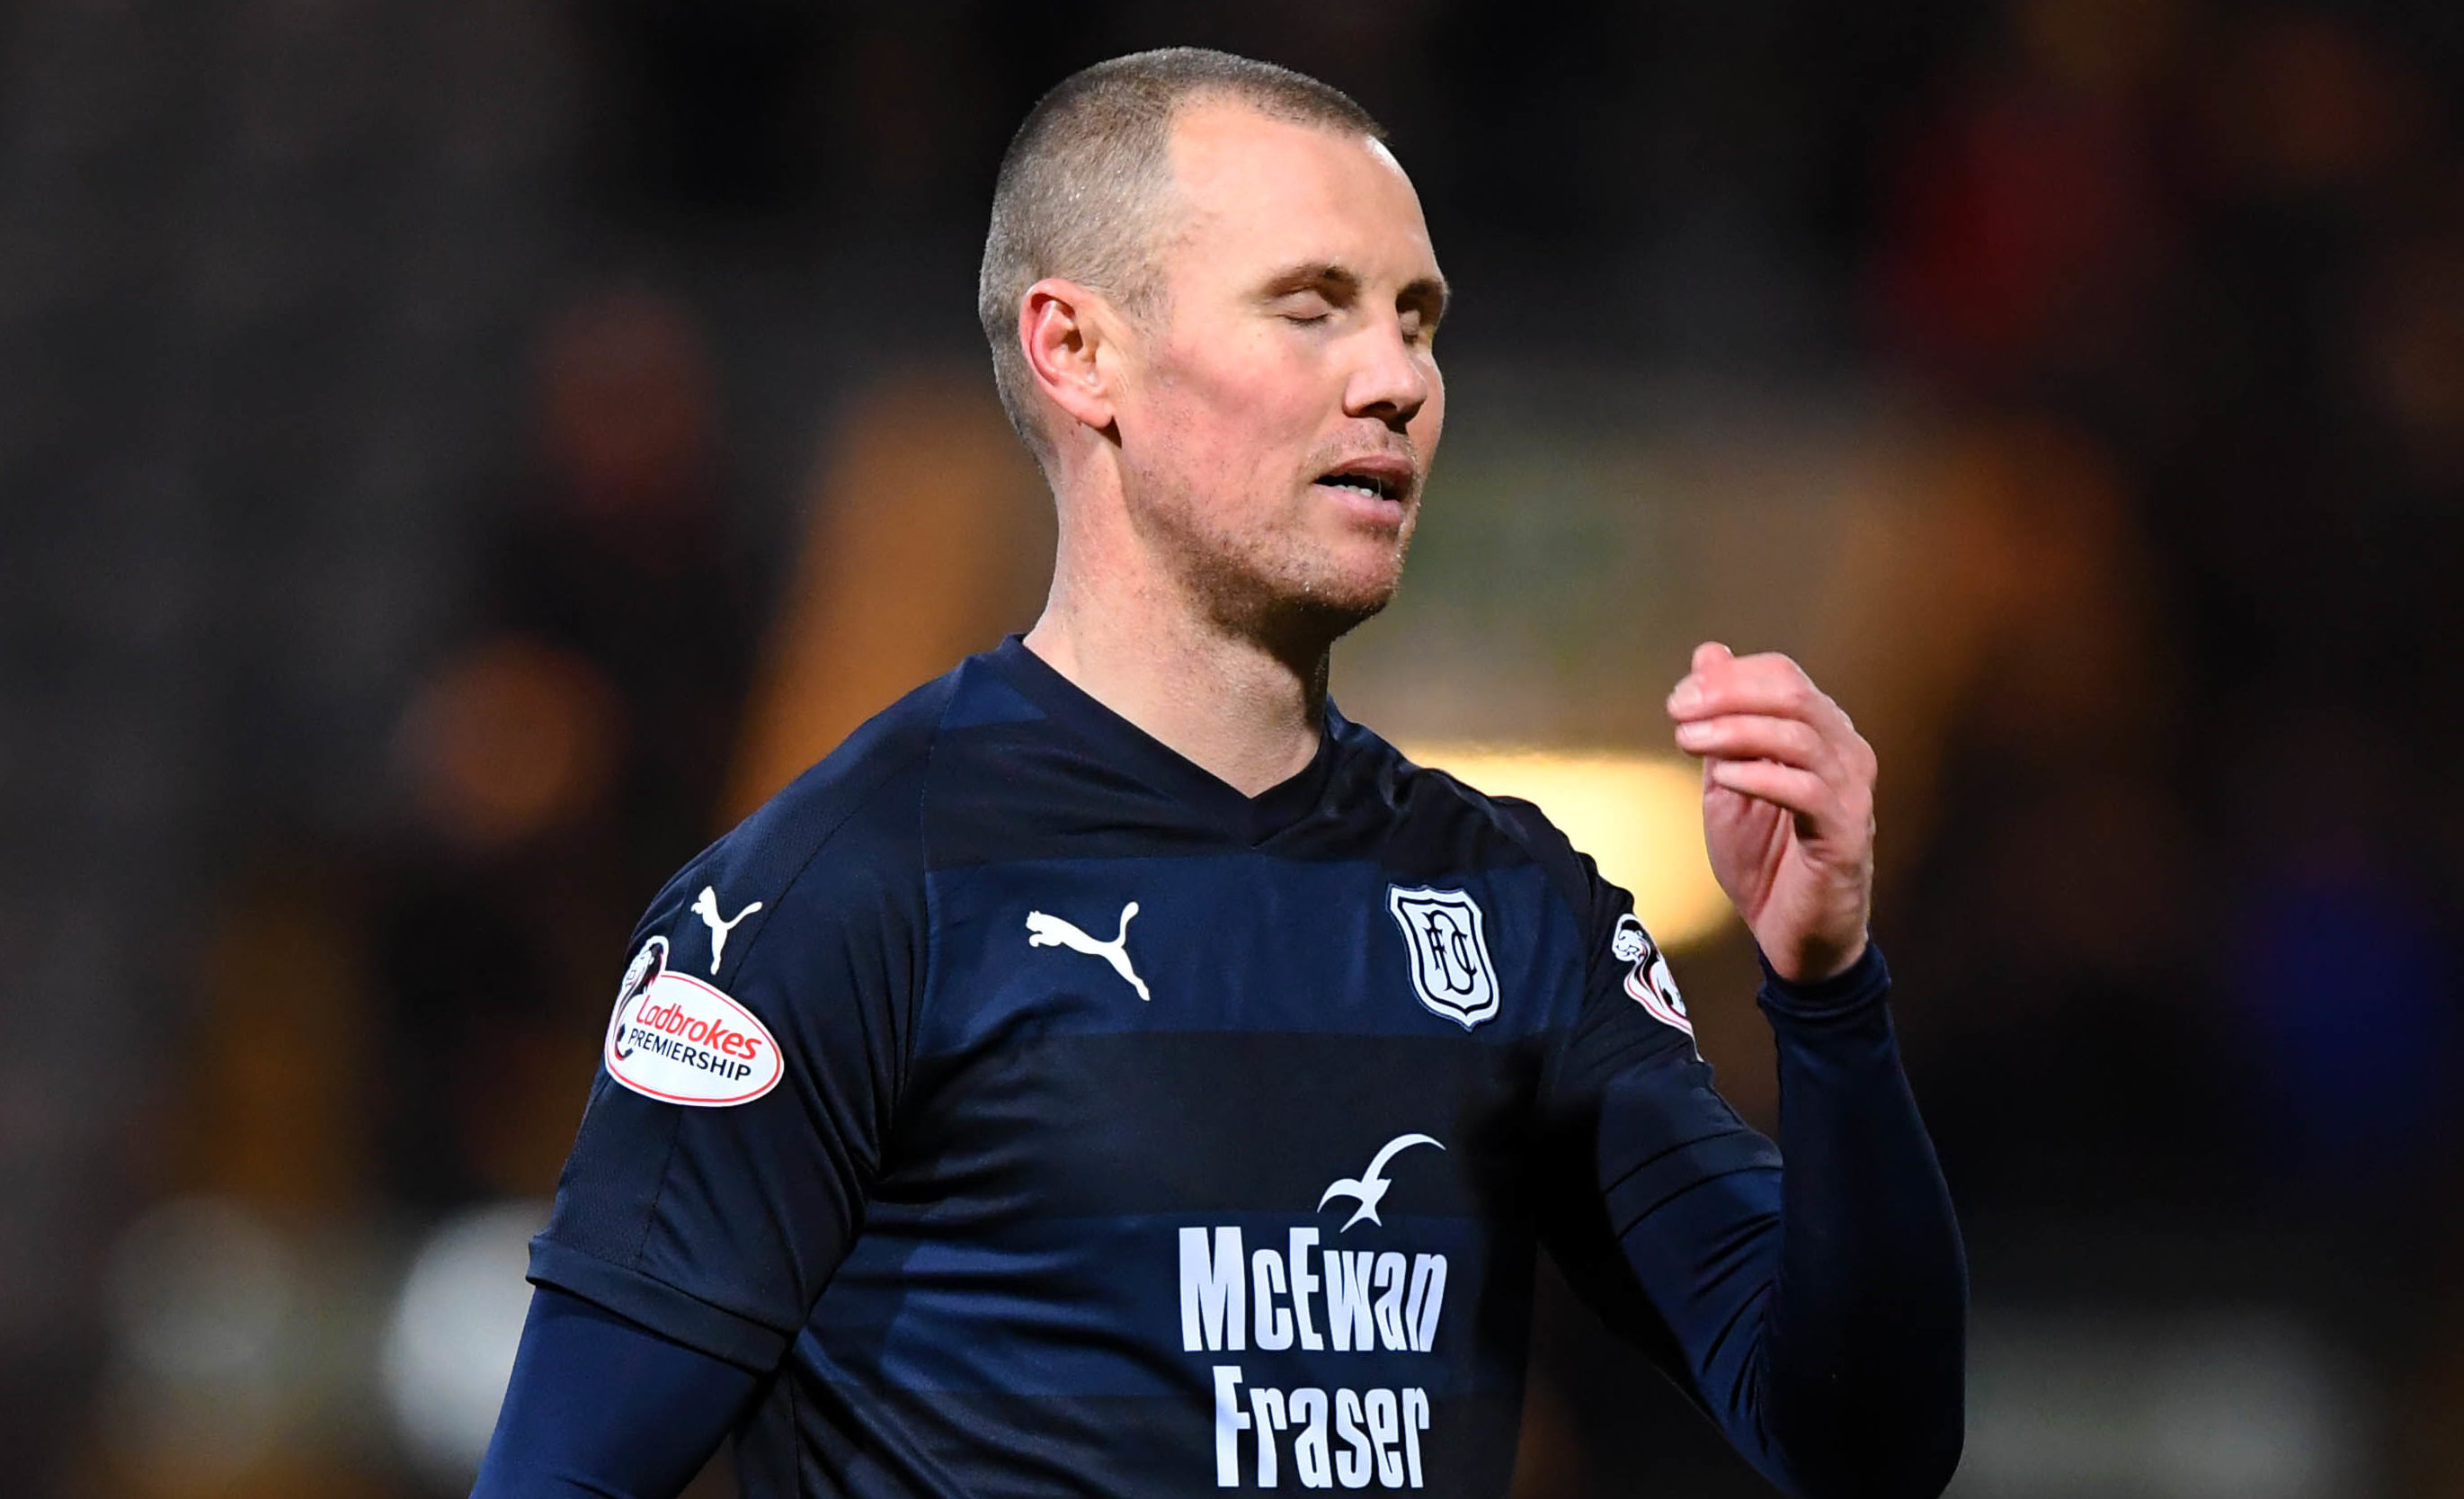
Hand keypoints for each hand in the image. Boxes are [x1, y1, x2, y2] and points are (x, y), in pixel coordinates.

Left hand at [1666, 642, 1875, 983]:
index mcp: (1819, 734)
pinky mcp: (1847, 834)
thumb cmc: (1767, 861)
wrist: (1792, 935)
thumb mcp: (1728, 780)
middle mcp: (1845, 754)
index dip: (1728, 678)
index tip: (1680, 698)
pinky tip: (1724, 779)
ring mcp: (1851, 793)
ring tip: (1690, 741)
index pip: (1782, 677)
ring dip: (1735, 732)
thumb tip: (1709, 654)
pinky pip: (1807, 790)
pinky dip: (1759, 775)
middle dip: (1728, 695)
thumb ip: (1721, 722)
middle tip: (1680, 710)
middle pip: (1792, 695)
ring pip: (1799, 736)